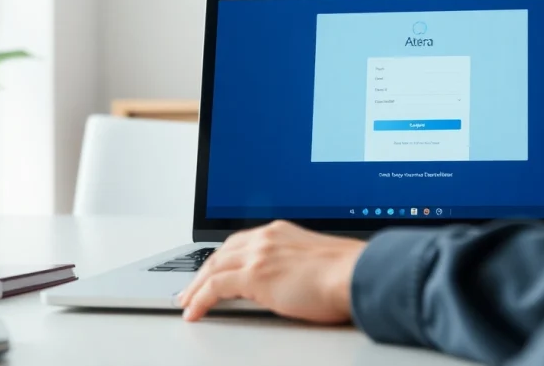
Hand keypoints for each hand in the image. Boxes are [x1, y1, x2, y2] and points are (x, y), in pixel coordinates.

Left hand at [177, 220, 366, 322]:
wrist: (356, 274)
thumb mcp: (316, 262)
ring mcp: (259, 254)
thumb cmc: (348, 273)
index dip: (223, 259)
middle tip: (192, 288)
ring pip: (213, 268)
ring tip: (186, 302)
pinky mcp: (255, 275)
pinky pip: (215, 287)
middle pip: (222, 253)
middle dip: (203, 271)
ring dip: (196, 286)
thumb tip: (291, 283)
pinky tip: (194, 311)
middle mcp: (267, 237)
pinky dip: (200, 299)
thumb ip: (296, 266)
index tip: (214, 271)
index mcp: (281, 232)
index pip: (241, 243)